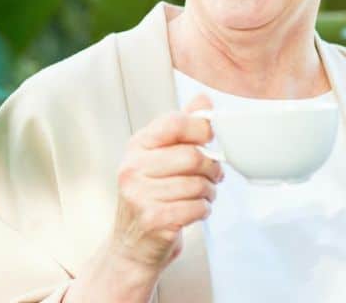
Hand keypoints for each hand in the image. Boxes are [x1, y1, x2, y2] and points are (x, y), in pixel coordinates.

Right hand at [108, 92, 221, 274]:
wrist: (132, 246)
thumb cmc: (151, 198)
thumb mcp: (159, 158)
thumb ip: (181, 129)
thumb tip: (203, 99)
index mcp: (137, 146)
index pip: (174, 123)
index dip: (201, 129)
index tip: (210, 140)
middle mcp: (133, 168)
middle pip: (192, 156)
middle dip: (212, 168)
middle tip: (214, 175)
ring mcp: (141, 195)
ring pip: (197, 184)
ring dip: (209, 192)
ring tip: (203, 195)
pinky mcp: (154, 219)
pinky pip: (196, 207)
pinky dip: (204, 210)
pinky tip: (194, 211)